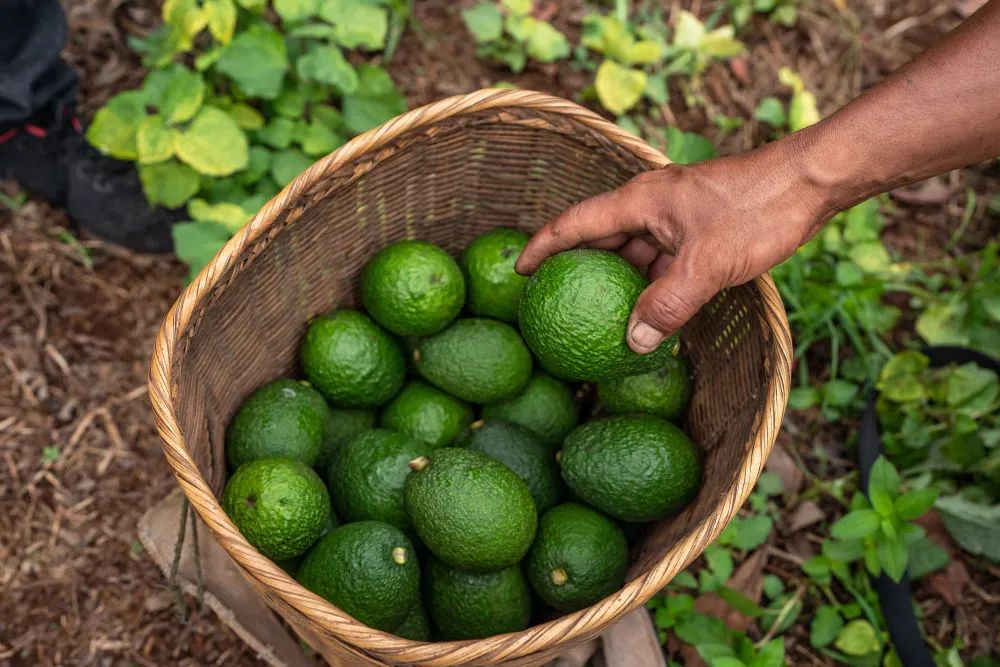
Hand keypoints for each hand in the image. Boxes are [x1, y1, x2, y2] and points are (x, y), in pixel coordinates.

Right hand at [515, 138, 830, 353]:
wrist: (810, 183)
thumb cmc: (756, 211)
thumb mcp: (706, 266)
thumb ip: (667, 305)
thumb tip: (635, 343)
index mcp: (640, 201)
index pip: (576, 224)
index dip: (544, 247)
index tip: (519, 271)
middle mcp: (652, 205)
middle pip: (601, 237)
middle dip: (577, 266)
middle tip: (554, 299)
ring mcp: (676, 217)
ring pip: (635, 251)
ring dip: (619, 280)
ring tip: (598, 313)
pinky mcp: (700, 229)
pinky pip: (663, 259)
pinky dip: (652, 283)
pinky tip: (651, 311)